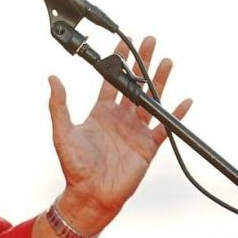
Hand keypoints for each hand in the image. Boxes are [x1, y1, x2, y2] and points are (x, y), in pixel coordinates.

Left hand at [47, 36, 192, 234]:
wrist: (91, 195)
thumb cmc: (74, 167)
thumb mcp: (63, 132)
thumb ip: (59, 106)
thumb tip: (52, 79)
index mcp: (101, 112)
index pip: (111, 81)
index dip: (117, 62)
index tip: (124, 44)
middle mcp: (120, 118)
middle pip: (134, 84)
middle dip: (142, 63)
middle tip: (150, 42)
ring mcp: (135, 131)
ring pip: (151, 100)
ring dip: (160, 81)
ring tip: (167, 62)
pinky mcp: (148, 146)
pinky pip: (165, 126)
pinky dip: (176, 114)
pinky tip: (185, 101)